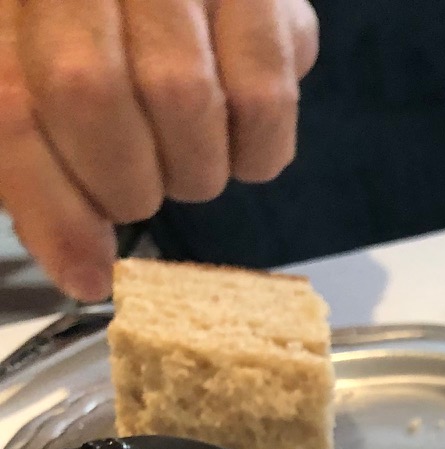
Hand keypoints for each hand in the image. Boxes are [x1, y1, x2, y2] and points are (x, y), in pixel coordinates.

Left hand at [0, 0, 317, 300]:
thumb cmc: (99, 36)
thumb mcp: (39, 76)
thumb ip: (34, 155)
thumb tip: (82, 267)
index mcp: (18, 3)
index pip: (14, 104)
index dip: (51, 203)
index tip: (87, 271)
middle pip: (91, 94)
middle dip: (125, 180)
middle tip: (139, 191)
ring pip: (184, 99)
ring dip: (194, 168)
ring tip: (187, 157)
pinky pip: (266, 97)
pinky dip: (258, 149)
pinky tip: (239, 138)